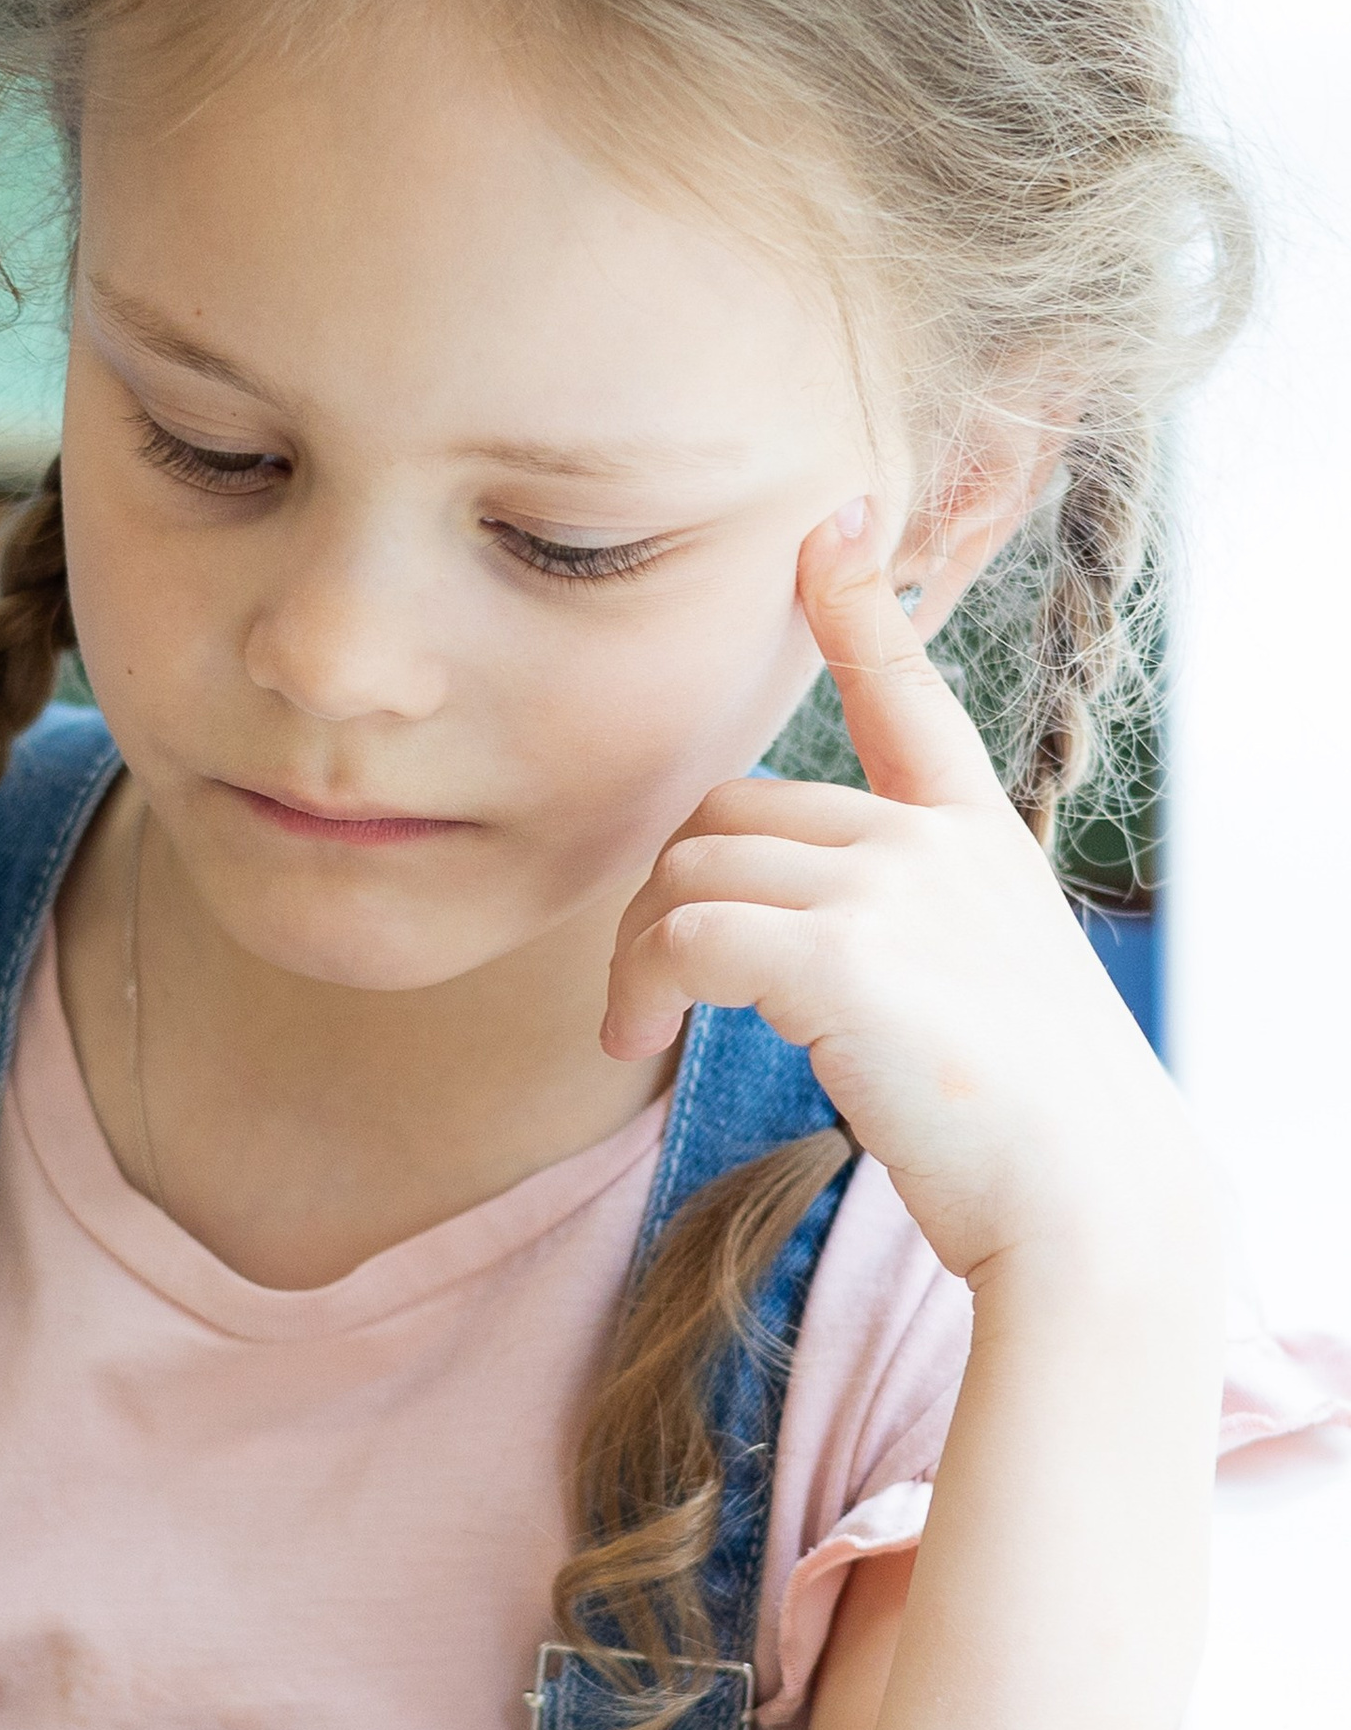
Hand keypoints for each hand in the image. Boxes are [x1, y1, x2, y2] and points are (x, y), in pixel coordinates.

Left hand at [604, 499, 1200, 1286]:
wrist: (1089, 1203)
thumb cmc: (1029, 1128)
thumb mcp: (986, 989)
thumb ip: (906, 935)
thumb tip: (792, 950)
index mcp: (975, 839)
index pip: (908, 694)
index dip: (859, 603)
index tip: (826, 526)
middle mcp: (932, 842)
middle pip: (731, 810)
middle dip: (670, 891)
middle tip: (652, 989)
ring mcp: (890, 889)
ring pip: (692, 866)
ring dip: (640, 947)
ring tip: (643, 1029)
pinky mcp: (839, 956)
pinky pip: (683, 934)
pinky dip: (640, 985)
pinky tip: (642, 1044)